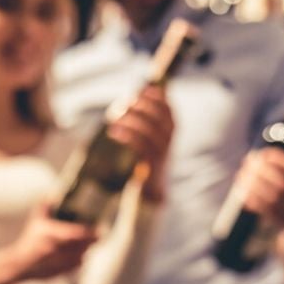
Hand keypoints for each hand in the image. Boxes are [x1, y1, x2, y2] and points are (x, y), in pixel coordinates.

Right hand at [0, 204, 96, 283]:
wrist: (19, 264)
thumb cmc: (29, 240)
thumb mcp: (35, 220)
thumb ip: (46, 205)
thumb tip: (55, 194)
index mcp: (51, 234)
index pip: (77, 233)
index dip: (91, 232)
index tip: (98, 229)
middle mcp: (56, 249)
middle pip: (83, 245)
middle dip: (92, 240)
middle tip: (99, 235)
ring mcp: (59, 262)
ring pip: (81, 256)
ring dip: (86, 250)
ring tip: (89, 244)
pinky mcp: (60, 272)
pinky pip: (76, 266)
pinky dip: (80, 260)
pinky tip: (80, 254)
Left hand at [108, 85, 173, 204]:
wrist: (150, 193)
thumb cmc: (145, 164)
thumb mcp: (147, 142)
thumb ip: (143, 123)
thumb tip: (132, 100)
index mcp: (169, 134)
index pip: (169, 111)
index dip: (158, 98)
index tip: (145, 89)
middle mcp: (169, 142)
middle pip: (160, 118)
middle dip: (142, 106)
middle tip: (125, 103)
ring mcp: (162, 154)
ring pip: (151, 131)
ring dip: (132, 120)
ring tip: (114, 118)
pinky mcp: (152, 165)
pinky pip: (142, 146)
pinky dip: (128, 136)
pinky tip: (114, 132)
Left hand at [231, 147, 283, 264]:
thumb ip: (283, 164)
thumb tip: (256, 156)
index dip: (278, 160)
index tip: (261, 154)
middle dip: (262, 172)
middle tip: (247, 164)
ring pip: (274, 198)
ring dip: (254, 186)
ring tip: (241, 175)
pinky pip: (268, 211)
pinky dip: (254, 200)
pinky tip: (243, 191)